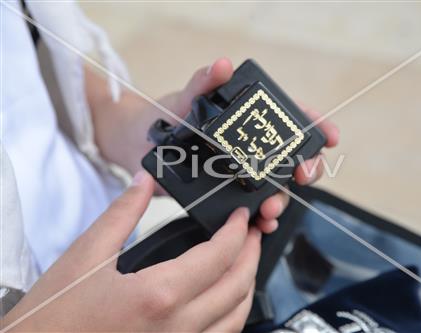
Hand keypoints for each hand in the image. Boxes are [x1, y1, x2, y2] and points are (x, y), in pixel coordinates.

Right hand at [3, 171, 260, 331]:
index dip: (237, 231)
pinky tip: (224, 300)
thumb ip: (123, 214)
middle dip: (252, 254)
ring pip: (236, 317)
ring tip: (245, 261)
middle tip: (253, 233)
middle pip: (237, 285)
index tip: (241, 217)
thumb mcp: (86, 255)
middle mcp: (177, 327)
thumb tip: (144, 182)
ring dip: (247, 284)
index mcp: (158, 294)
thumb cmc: (55, 315)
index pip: (219, 255)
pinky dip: (232, 315)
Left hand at [87, 58, 338, 233]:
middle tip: (302, 175)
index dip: (316, 126)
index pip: (291, 120)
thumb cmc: (162, 116)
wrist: (135, 145)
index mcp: (247, 121)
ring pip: (276, 187)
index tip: (329, 136)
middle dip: (305, 168)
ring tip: (271, 209)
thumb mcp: (183, 99)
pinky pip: (253, 209)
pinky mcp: (227, 196)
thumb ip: (203, 84)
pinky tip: (262, 224)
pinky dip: (263, 219)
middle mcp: (250, 147)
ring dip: (282, 199)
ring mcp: (241, 173)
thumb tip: (222, 65)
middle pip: (292, 158)